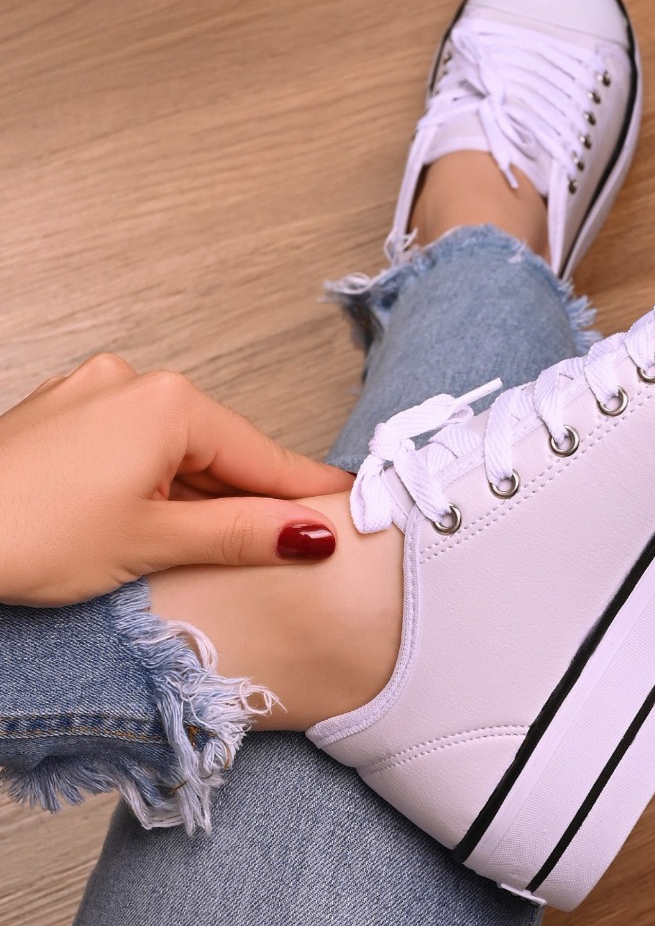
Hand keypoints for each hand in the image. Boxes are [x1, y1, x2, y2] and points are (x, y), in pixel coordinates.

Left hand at [0, 353, 353, 605]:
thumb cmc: (27, 535)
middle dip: (250, 499)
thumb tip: (312, 534)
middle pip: (220, 451)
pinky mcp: (67, 413)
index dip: (307, 489)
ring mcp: (97, 393)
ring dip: (203, 497)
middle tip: (292, 543)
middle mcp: (135, 381)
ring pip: (178, 452)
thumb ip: (243, 533)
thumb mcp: (153, 542)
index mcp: (167, 402)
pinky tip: (163, 520)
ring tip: (222, 544)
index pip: (261, 456)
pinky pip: (139, 447)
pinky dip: (161, 485)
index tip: (351, 504)